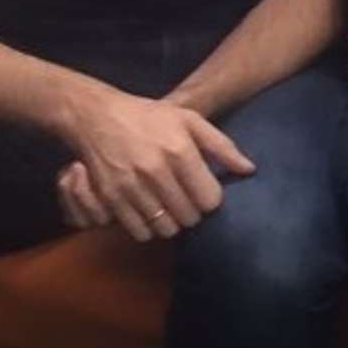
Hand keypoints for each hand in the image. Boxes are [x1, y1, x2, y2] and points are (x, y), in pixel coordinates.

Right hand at [59, 90, 255, 241]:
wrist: (98, 116)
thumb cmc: (151, 117)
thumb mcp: (190, 120)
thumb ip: (222, 146)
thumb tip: (249, 169)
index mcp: (180, 151)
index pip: (209, 199)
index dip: (211, 199)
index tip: (205, 192)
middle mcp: (156, 171)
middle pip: (189, 217)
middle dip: (193, 212)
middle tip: (187, 201)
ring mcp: (130, 187)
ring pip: (165, 228)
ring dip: (172, 223)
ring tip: (170, 208)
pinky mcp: (110, 198)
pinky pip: (139, 231)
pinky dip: (148, 227)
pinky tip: (150, 212)